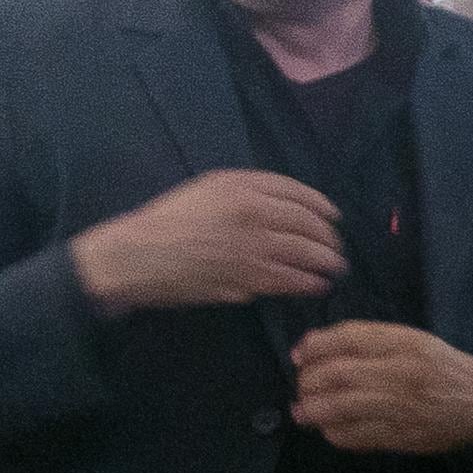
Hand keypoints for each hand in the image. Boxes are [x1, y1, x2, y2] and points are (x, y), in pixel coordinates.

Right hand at [71, 171, 346, 316]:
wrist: (136, 256)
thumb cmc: (167, 220)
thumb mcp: (206, 189)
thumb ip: (247, 190)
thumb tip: (288, 204)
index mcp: (242, 187)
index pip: (298, 193)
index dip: (322, 206)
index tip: (333, 216)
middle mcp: (253, 214)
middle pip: (309, 224)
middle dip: (329, 238)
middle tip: (336, 247)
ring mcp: (253, 248)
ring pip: (306, 254)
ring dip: (327, 262)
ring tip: (335, 267)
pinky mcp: (247, 279)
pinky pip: (290, 281)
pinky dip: (309, 283)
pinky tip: (317, 285)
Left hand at [290, 323, 472, 454]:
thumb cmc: (445, 369)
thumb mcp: (415, 341)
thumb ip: (369, 341)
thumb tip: (313, 347)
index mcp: (406, 343)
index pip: (346, 338)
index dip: (313, 346)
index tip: (299, 355)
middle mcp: (402, 372)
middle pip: (335, 374)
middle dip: (307, 382)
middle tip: (303, 387)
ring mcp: (401, 406)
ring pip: (337, 408)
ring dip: (312, 410)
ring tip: (306, 411)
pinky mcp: (401, 435)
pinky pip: (352, 436)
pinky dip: (332, 432)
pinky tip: (332, 427)